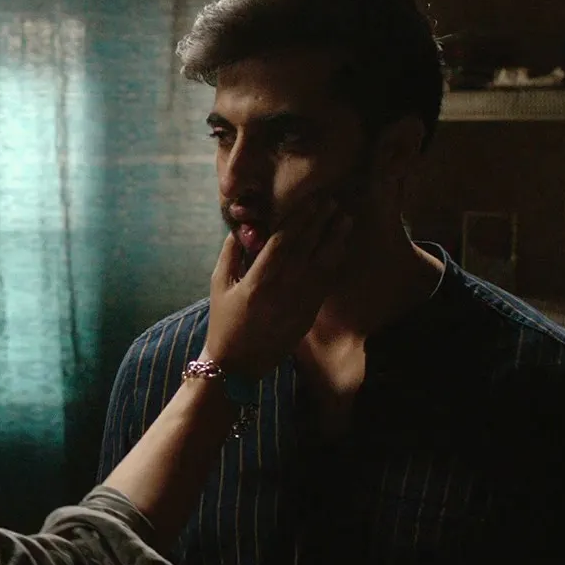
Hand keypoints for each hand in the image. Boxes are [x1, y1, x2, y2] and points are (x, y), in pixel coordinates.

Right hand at [202, 200, 351, 376]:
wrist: (238, 364)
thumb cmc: (225, 321)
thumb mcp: (219, 284)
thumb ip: (229, 253)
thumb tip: (241, 227)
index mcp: (258, 279)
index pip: (283, 241)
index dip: (299, 219)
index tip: (310, 201)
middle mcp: (283, 287)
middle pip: (306, 247)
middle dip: (321, 222)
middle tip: (333, 201)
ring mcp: (299, 301)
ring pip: (322, 263)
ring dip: (335, 239)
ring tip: (345, 219)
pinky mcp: (309, 312)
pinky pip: (326, 282)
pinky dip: (335, 262)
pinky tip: (341, 247)